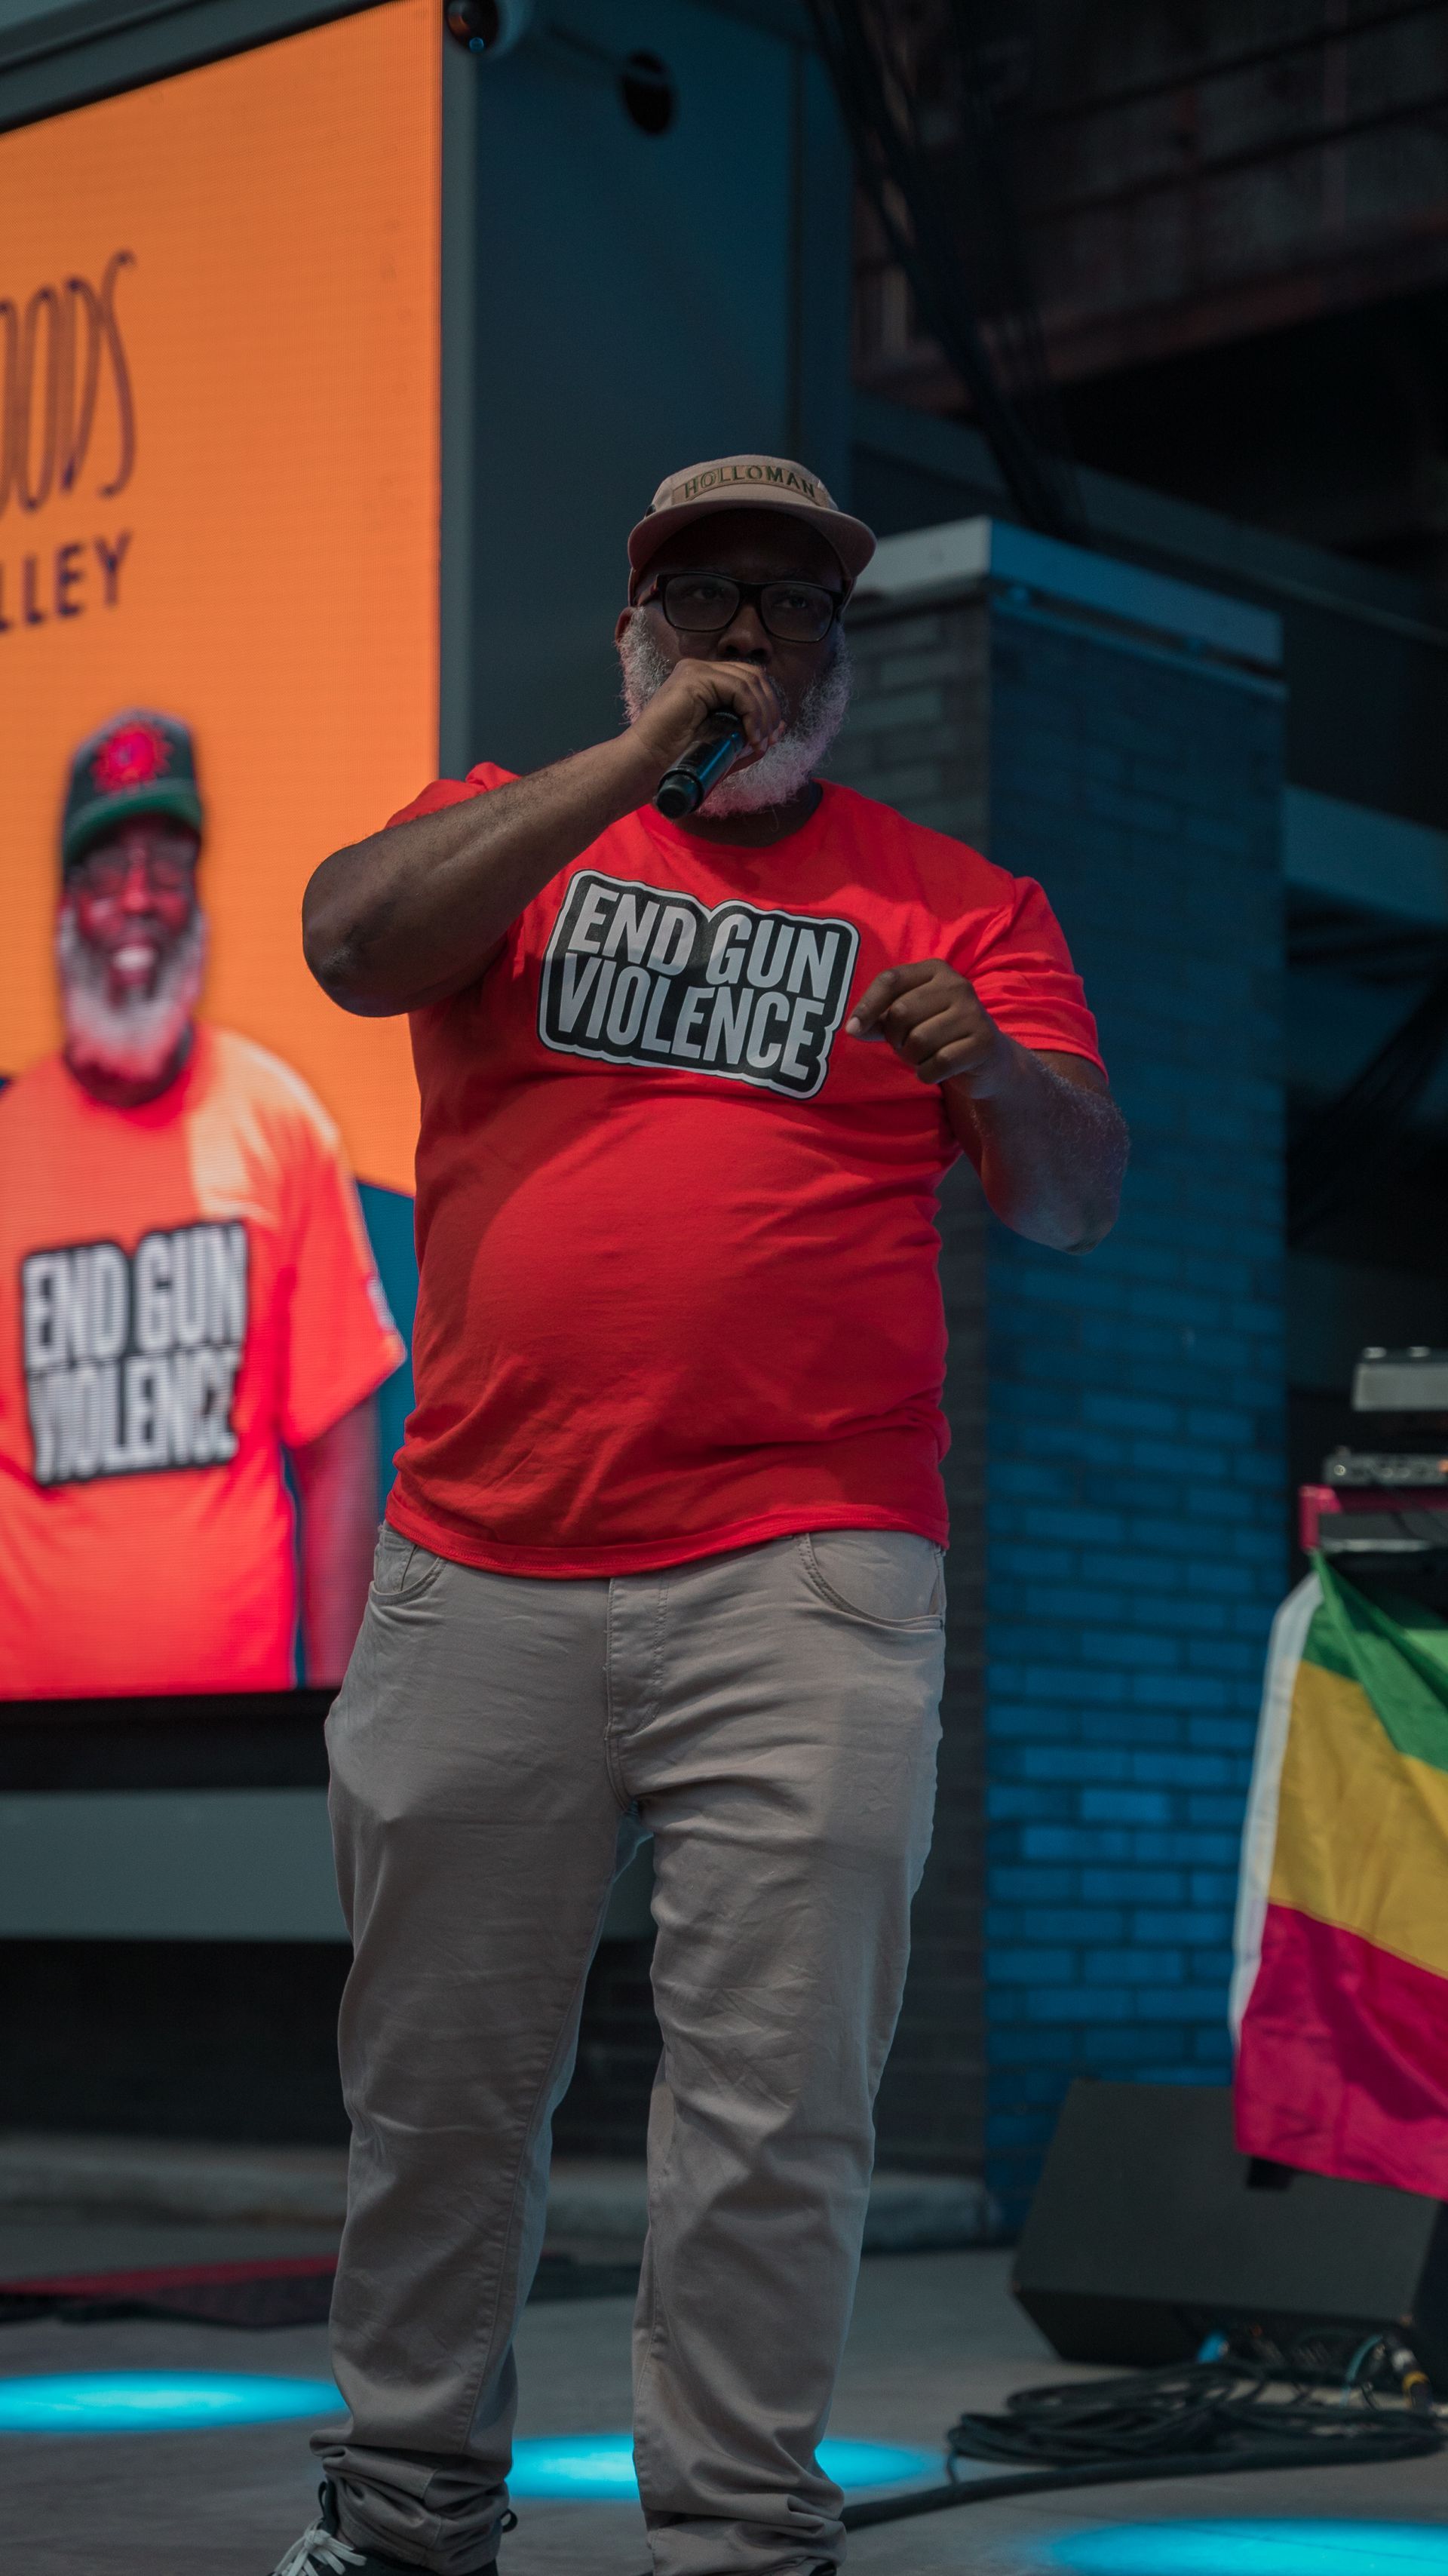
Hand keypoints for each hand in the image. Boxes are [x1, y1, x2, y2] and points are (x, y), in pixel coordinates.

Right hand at [624, 656, 786, 779]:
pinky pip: (739, 689)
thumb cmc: (678, 761)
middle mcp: (701, 670)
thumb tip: (781, 726)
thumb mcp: (724, 746)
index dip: (766, 707)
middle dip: (769, 709)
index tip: (767, 739)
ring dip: (762, 713)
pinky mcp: (694, 678)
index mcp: (706, 682)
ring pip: (750, 680)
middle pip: (755, 676)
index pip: (750, 680)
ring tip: (757, 741)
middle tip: (766, 740)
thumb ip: (750, 734)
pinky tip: (750, 736)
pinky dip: (751, 713)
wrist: (645, 767)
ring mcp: (696, 670)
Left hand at [846, 960, 1007, 1090]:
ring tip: (923, 1056)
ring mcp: (973, 1012)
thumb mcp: (907, 1020)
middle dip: (895, 1038)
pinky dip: (927, 1073)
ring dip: (912, 1058)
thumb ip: (879, 1020)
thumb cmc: (937, 1033)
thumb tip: (853, 1028)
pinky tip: (935, 1069)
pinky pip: (938, 1063)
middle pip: (901, 1012)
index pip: (891, 979)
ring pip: (918, 1040)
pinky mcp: (984, 1041)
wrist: (985, 1057)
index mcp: (935, 970)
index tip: (852, 1029)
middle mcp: (957, 985)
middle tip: (906, 1046)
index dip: (867, 1005)